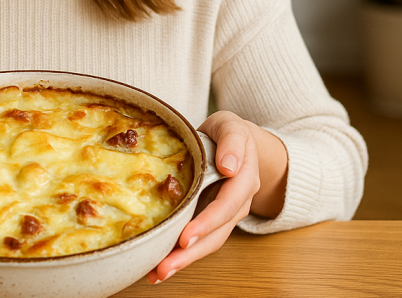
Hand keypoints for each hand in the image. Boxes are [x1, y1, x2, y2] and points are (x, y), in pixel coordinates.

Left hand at [147, 110, 286, 283]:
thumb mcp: (232, 126)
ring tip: (158, 274)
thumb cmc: (229, 133)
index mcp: (244, 180)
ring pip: (208, 243)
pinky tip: (158, 267)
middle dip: (191, 253)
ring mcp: (224, 215)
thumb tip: (229, 166)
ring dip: (184, 261)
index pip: (227, 206)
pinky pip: (199, 240)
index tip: (186, 237)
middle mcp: (237, 203)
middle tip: (165, 267)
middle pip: (217, 234)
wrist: (236, 143)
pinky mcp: (210, 220)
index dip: (207, 223)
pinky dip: (180, 254)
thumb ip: (232, 141)